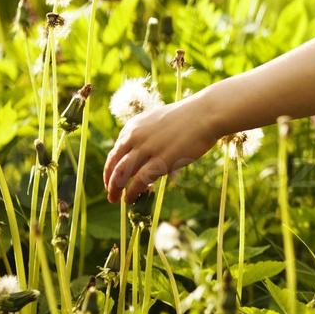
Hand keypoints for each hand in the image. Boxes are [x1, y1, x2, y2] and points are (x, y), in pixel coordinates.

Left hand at [103, 99, 219, 203]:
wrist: (206, 114)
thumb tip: (144, 157)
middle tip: (110, 194)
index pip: (115, 152)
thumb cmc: (189, 117)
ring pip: (121, 173)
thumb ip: (147, 136)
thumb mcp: (159, 122)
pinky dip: (131, 192)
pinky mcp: (161, 160)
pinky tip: (130, 199)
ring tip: (115, 199)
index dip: (111, 169)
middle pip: (114, 164)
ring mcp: (147, 149)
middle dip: (109, 181)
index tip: (114, 179)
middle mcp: (135, 137)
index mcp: (133, 127)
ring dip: (115, 189)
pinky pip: (139, 181)